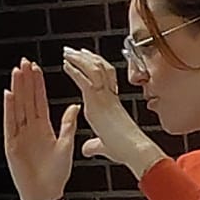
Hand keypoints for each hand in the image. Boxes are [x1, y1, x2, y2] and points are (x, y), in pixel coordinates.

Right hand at [3, 58, 78, 199]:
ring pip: (18, 107)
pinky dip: (9, 109)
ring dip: (17, 89)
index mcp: (43, 128)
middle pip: (27, 99)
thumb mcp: (66, 145)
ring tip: (17, 71)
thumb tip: (74, 106)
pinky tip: (9, 94)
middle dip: (26, 81)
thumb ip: (68, 124)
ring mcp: (19, 135)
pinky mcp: (12, 145)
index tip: (37, 68)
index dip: (38, 84)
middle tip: (25, 61)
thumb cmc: (56, 174)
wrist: (47, 194)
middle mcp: (30, 129)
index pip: (39, 100)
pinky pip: (10, 123)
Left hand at [63, 46, 160, 176]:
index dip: (96, 65)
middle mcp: (108, 96)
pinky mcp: (98, 101)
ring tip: (67, 52)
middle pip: (99, 68)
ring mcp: (104, 96)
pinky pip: (85, 79)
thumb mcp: (106, 147)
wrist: (133, 148)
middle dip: (86, 57)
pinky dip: (75, 70)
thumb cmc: (124, 149)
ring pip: (92, 69)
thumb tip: (88, 149)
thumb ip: (95, 146)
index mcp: (112, 103)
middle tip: (73, 50)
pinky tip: (66, 64)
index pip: (105, 77)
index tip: (86, 58)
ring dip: (78, 59)